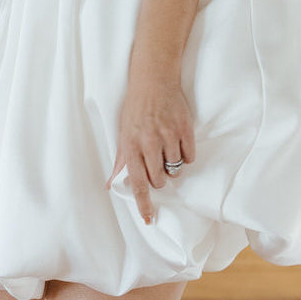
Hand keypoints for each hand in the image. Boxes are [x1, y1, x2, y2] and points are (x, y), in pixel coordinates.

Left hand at [104, 68, 195, 224]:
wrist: (154, 79)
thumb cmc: (135, 107)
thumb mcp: (123, 133)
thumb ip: (120, 161)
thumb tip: (110, 184)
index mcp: (131, 146)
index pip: (138, 183)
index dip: (144, 204)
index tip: (148, 219)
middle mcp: (149, 143)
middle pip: (159, 180)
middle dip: (159, 179)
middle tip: (157, 164)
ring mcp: (168, 136)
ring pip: (175, 169)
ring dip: (172, 166)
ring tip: (167, 149)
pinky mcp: (185, 129)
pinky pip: (189, 157)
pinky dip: (186, 155)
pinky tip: (179, 143)